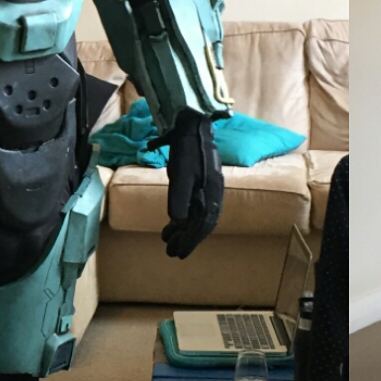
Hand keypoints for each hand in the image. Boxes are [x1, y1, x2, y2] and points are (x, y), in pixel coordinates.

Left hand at [163, 110, 223, 258]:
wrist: (194, 125)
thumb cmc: (187, 150)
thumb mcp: (180, 174)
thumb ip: (179, 197)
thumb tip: (179, 221)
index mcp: (211, 194)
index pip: (203, 224)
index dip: (190, 241)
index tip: (178, 254)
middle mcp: (212, 194)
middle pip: (201, 223)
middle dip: (186, 239)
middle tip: (170, 252)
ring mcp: (207, 188)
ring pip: (196, 215)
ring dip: (183, 229)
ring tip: (167, 239)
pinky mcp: (200, 182)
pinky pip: (194, 205)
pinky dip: (183, 216)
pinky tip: (173, 221)